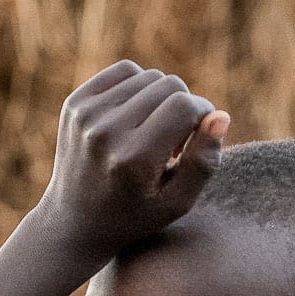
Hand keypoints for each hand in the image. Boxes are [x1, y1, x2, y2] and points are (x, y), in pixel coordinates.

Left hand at [33, 60, 229, 267]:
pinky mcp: (75, 103)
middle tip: (175, 142)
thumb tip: (220, 116)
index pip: (185, 106)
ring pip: (149, 76)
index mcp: (133, 160)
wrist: (74, 224)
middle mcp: (106, 133)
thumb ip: (204, 163)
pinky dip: (138, 88)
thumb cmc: (134, 216)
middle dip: (183, 108)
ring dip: (160, 99)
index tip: (200, 136)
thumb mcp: (176, 204)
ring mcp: (86, 115)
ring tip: (154, 132)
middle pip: (169, 86)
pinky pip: (125, 72)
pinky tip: (136, 117)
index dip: (203, 115)